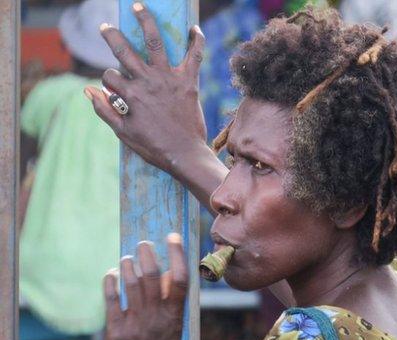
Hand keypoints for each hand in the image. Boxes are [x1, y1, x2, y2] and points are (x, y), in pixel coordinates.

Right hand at [85, 3, 208, 179]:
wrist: (186, 155)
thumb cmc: (153, 147)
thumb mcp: (122, 132)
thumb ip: (104, 110)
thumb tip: (88, 90)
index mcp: (130, 95)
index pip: (109, 76)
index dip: (108, 82)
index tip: (115, 92)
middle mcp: (147, 82)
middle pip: (123, 50)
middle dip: (112, 36)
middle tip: (105, 26)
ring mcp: (169, 79)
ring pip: (154, 43)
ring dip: (146, 22)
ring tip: (139, 7)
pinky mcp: (188, 82)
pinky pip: (195, 57)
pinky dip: (196, 42)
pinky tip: (195, 29)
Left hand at [104, 234, 188, 339]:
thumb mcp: (176, 333)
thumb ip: (172, 307)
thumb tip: (170, 276)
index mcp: (177, 318)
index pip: (181, 279)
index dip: (178, 254)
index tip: (172, 237)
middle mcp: (158, 318)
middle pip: (154, 275)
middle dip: (147, 254)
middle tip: (143, 244)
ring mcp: (137, 324)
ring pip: (132, 283)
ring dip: (128, 265)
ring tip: (126, 258)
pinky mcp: (117, 332)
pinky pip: (112, 299)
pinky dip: (111, 282)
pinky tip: (110, 275)